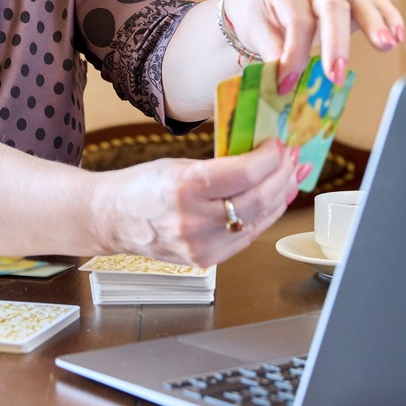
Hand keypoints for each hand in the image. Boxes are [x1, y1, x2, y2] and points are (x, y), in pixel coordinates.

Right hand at [97, 141, 298, 266]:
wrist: (112, 219)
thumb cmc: (142, 186)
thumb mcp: (179, 164)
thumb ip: (220, 165)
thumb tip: (262, 157)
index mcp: (185, 187)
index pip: (245, 173)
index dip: (270, 157)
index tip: (279, 145)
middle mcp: (194, 220)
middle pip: (257, 199)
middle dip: (282, 176)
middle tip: (292, 159)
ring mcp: (200, 246)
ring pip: (258, 221)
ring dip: (280, 197)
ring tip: (290, 177)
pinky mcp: (205, 260)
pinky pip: (246, 237)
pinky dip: (264, 217)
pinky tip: (273, 201)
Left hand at [224, 0, 403, 87]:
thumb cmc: (257, 15)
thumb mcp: (254, 31)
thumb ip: (272, 52)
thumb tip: (285, 80)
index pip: (297, 20)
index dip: (294, 53)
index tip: (287, 83)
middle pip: (332, 7)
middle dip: (336, 43)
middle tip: (334, 75)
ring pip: (358, 1)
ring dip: (374, 25)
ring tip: (386, 45)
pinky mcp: (349, 0)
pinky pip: (374, 3)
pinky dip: (388, 17)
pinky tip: (398, 37)